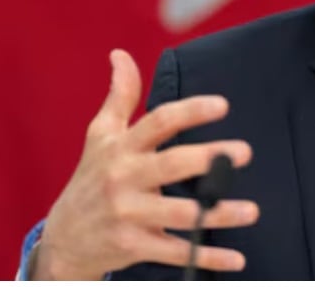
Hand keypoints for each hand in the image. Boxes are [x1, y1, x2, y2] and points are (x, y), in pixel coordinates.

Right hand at [32, 49, 258, 278]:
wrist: (62, 240)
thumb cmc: (91, 178)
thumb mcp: (100, 137)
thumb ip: (119, 97)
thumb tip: (120, 54)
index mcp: (121, 148)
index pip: (157, 122)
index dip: (190, 112)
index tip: (222, 105)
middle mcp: (123, 179)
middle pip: (171, 165)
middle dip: (209, 159)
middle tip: (245, 152)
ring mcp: (128, 215)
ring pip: (178, 213)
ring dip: (217, 214)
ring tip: (252, 210)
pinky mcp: (133, 247)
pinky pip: (175, 252)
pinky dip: (205, 258)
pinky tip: (236, 260)